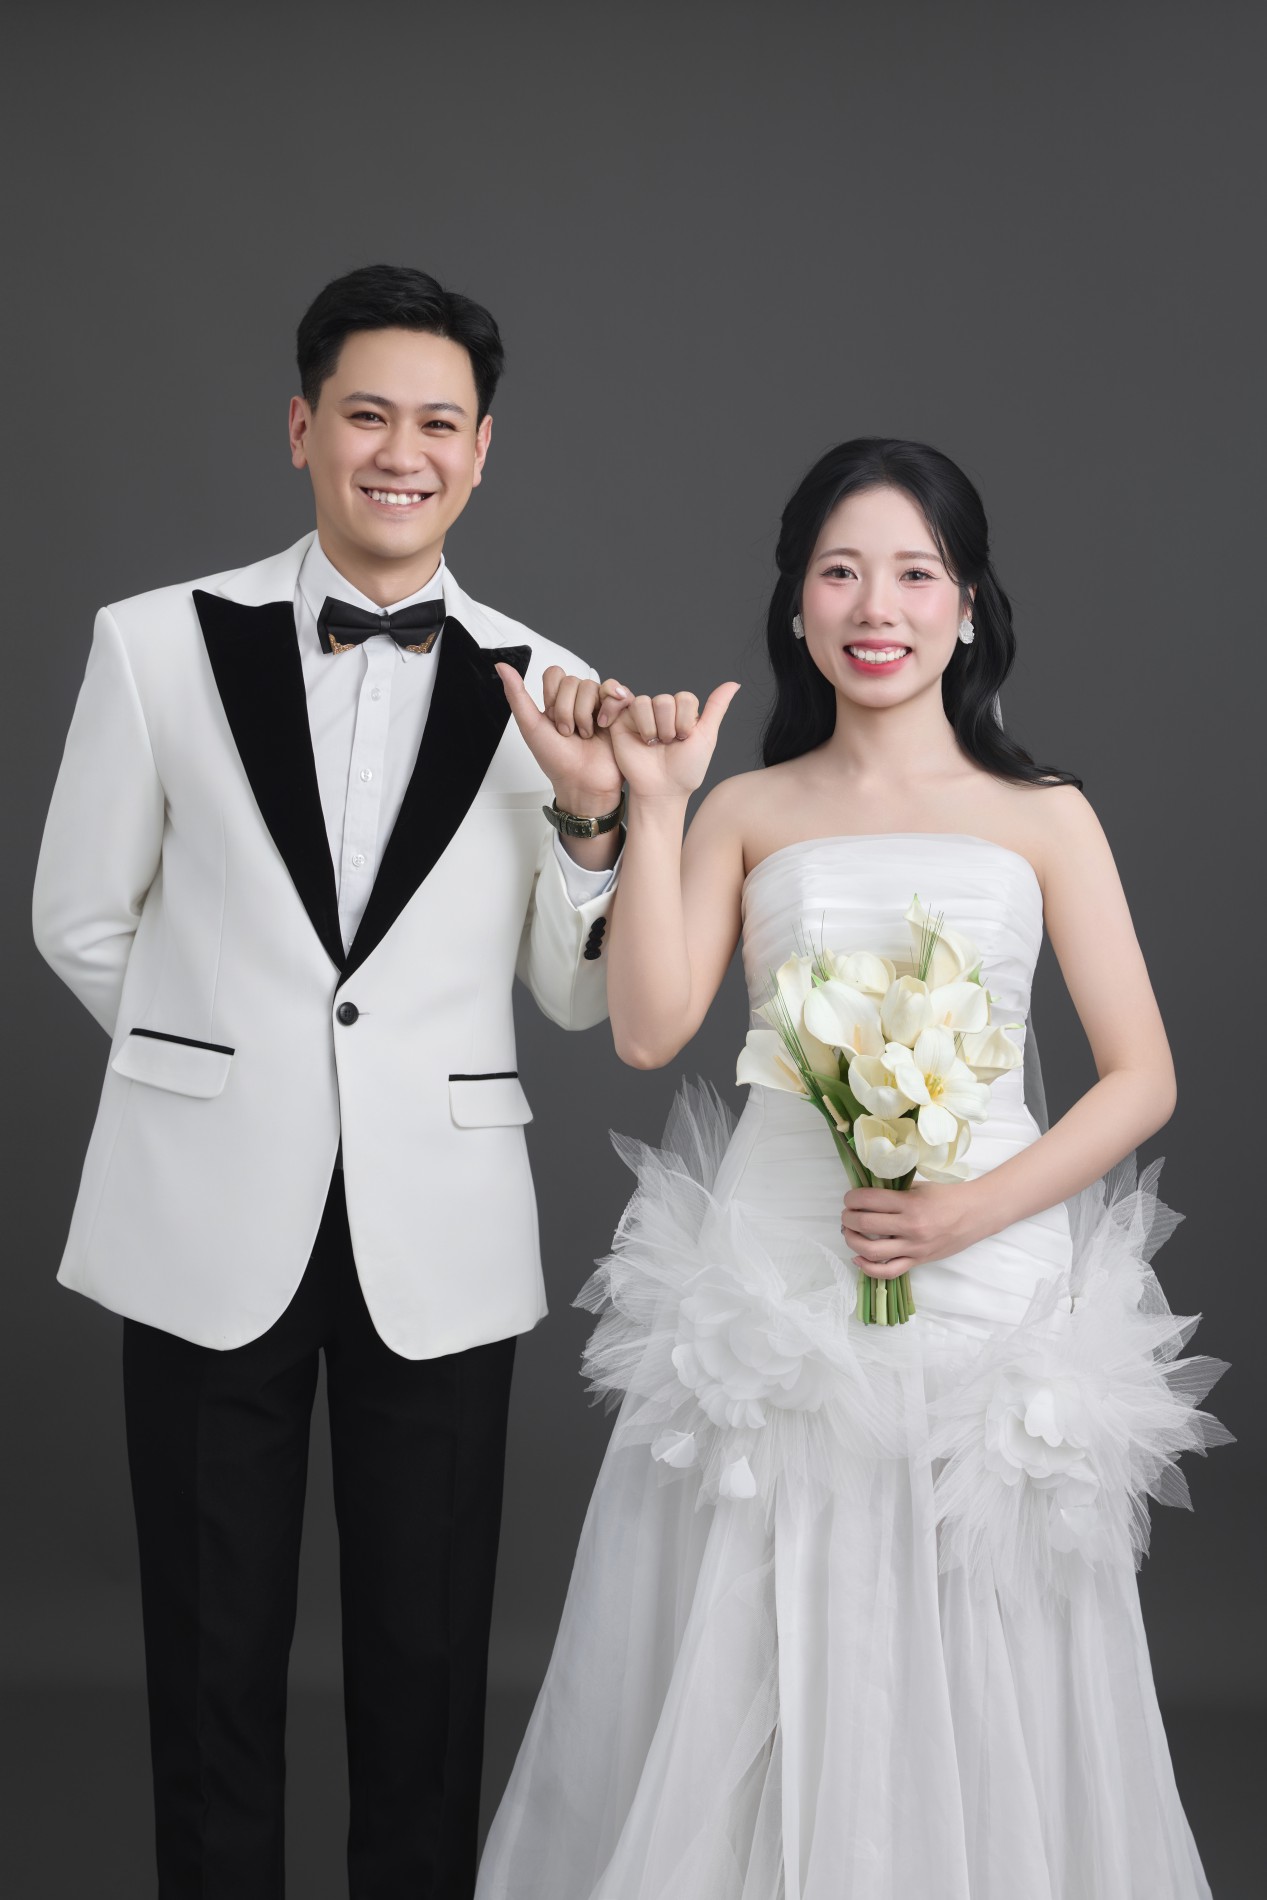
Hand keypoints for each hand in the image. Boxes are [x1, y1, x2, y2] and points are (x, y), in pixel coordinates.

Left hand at [495, 665, 628, 812]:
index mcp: (558, 702)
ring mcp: (599, 705)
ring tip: (586, 734)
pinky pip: (616, 691)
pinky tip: (603, 725)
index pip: (555, 674)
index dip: (553, 695)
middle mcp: (578, 701)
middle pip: (572, 681)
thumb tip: (501, 667)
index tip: (552, 718)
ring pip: (591, 686)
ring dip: (585, 715)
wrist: (583, 783)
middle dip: (568, 711)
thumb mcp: (531, 727)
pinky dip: (608, 707)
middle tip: (568, 733)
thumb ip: (516, 695)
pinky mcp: (618, 711)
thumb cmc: (557, 761)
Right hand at [604, 682, 740, 801]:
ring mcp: (643, 715)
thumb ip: (717, 707)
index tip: (684, 740)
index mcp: (682, 713)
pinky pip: (634, 704)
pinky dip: (642, 725)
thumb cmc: (685, 770)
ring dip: (656, 728)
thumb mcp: (706, 737)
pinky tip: (642, 740)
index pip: (685, 698)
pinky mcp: (625, 720)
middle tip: (667, 744)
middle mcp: (662, 712)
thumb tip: (734, 683)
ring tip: (654, 744)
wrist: (662, 790)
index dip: (685, 720)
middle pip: (666, 699)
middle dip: (670, 727)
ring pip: (650, 701)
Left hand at [841, 1181, 987, 1278]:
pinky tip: (858, 1259)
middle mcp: (910, 1227)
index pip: (869, 1200)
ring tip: (849, 1233)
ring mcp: (914, 1247)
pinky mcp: (918, 1261)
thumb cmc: (949, 1196)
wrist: (977, 1214)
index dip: (852, 1198)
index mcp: (910, 1203)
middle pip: (865, 1224)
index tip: (850, 1198)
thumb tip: (866, 1195)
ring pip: (871, 1251)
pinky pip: (889, 1271)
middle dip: (848, 1218)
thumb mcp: (920, 1187)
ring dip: (852, 1241)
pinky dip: (868, 1268)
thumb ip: (895, 1191)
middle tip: (847, 1214)